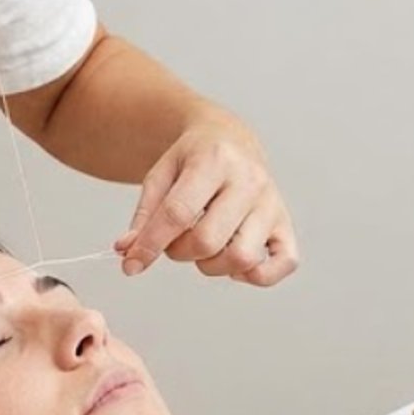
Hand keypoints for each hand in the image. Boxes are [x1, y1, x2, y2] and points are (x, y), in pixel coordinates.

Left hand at [113, 123, 298, 285]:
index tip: (131, 262)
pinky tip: (234, 263)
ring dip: (212, 266)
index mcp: (214, 160)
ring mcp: (272, 203)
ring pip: (242, 257)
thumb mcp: (160, 174)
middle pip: (208, 240)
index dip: (150, 243)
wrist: (230, 138)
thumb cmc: (192, 159)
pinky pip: (285, 263)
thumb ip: (144, 215)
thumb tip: (128, 253)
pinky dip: (257, 275)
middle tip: (174, 241)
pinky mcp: (285, 223)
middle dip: (179, 252)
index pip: (178, 213)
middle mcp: (249, 180)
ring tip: (203, 248)